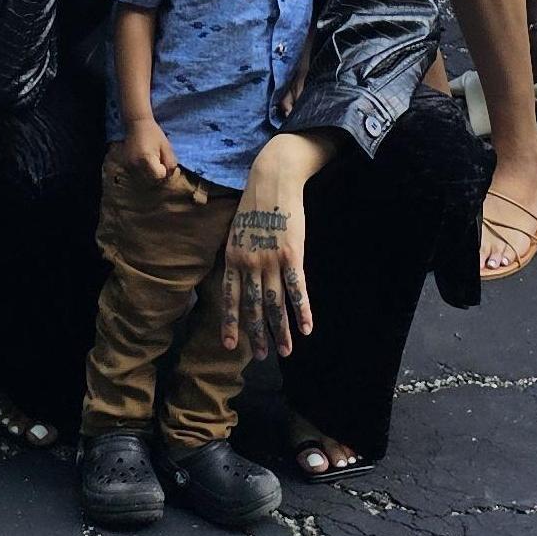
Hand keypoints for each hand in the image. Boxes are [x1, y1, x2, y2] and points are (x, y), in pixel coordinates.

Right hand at [121, 113, 179, 188]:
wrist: (136, 124)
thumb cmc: (154, 134)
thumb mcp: (166, 147)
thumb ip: (170, 163)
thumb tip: (169, 176)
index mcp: (146, 158)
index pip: (159, 176)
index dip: (163, 170)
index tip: (162, 161)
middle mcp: (135, 164)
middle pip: (151, 181)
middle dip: (158, 176)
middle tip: (159, 164)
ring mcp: (128, 166)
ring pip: (143, 181)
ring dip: (150, 177)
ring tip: (152, 164)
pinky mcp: (125, 166)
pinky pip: (136, 177)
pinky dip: (142, 175)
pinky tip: (145, 165)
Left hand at [220, 141, 315, 357]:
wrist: (273, 179)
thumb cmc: (254, 203)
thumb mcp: (236, 230)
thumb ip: (237, 255)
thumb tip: (235, 276)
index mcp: (232, 257)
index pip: (230, 297)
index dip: (231, 322)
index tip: (230, 345)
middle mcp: (249, 263)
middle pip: (254, 307)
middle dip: (257, 334)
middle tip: (261, 356)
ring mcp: (271, 260)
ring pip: (275, 304)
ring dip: (281, 331)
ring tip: (286, 352)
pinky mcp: (292, 255)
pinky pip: (297, 290)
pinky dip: (303, 311)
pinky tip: (307, 328)